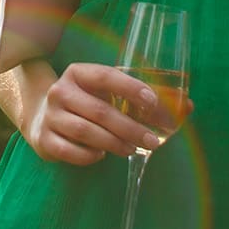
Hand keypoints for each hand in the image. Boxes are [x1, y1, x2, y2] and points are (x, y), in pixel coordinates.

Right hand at [21, 61, 173, 165]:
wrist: (40, 117)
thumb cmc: (85, 103)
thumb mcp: (106, 93)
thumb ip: (142, 99)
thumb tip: (188, 106)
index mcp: (78, 73)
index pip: (105, 76)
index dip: (130, 88)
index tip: (153, 102)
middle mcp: (60, 91)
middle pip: (100, 111)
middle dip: (130, 127)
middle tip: (152, 141)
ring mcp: (50, 116)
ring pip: (87, 133)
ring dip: (114, 143)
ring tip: (131, 149)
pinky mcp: (44, 140)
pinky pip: (72, 151)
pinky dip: (91, 156)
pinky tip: (102, 155)